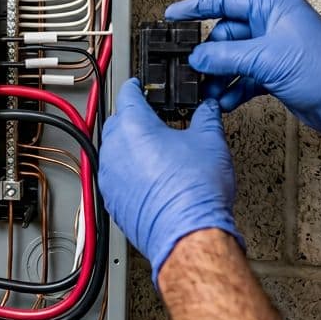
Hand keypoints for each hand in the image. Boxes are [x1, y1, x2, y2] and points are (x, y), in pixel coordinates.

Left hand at [99, 79, 243, 285]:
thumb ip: (207, 117)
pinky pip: (115, 176)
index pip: (127, 93)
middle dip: (132, 117)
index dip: (137, 86)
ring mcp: (109, 177)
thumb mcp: (210, 142)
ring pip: (113, 150)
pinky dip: (128, 171)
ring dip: (129, 145)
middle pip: (117, 121)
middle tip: (153, 117)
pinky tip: (149, 176)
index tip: (140, 85)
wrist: (188, 234)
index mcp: (133, 126)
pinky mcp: (112, 200)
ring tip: (154, 148)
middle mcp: (114, 149)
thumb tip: (209, 109)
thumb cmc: (195, 193)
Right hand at [165, 0, 320, 152]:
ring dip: (220, 77)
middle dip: (210, 55)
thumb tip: (198, 58)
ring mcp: (274, 51)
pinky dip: (234, 90)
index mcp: (274, 8)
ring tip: (210, 92)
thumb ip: (226, 57)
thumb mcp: (267, 59)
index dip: (196, 7)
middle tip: (195, 70)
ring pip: (234, 59)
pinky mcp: (276, 74)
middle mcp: (273, 27)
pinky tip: (226, 102)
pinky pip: (245, 78)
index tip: (173, 15)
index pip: (226, 2)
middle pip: (226, 35)